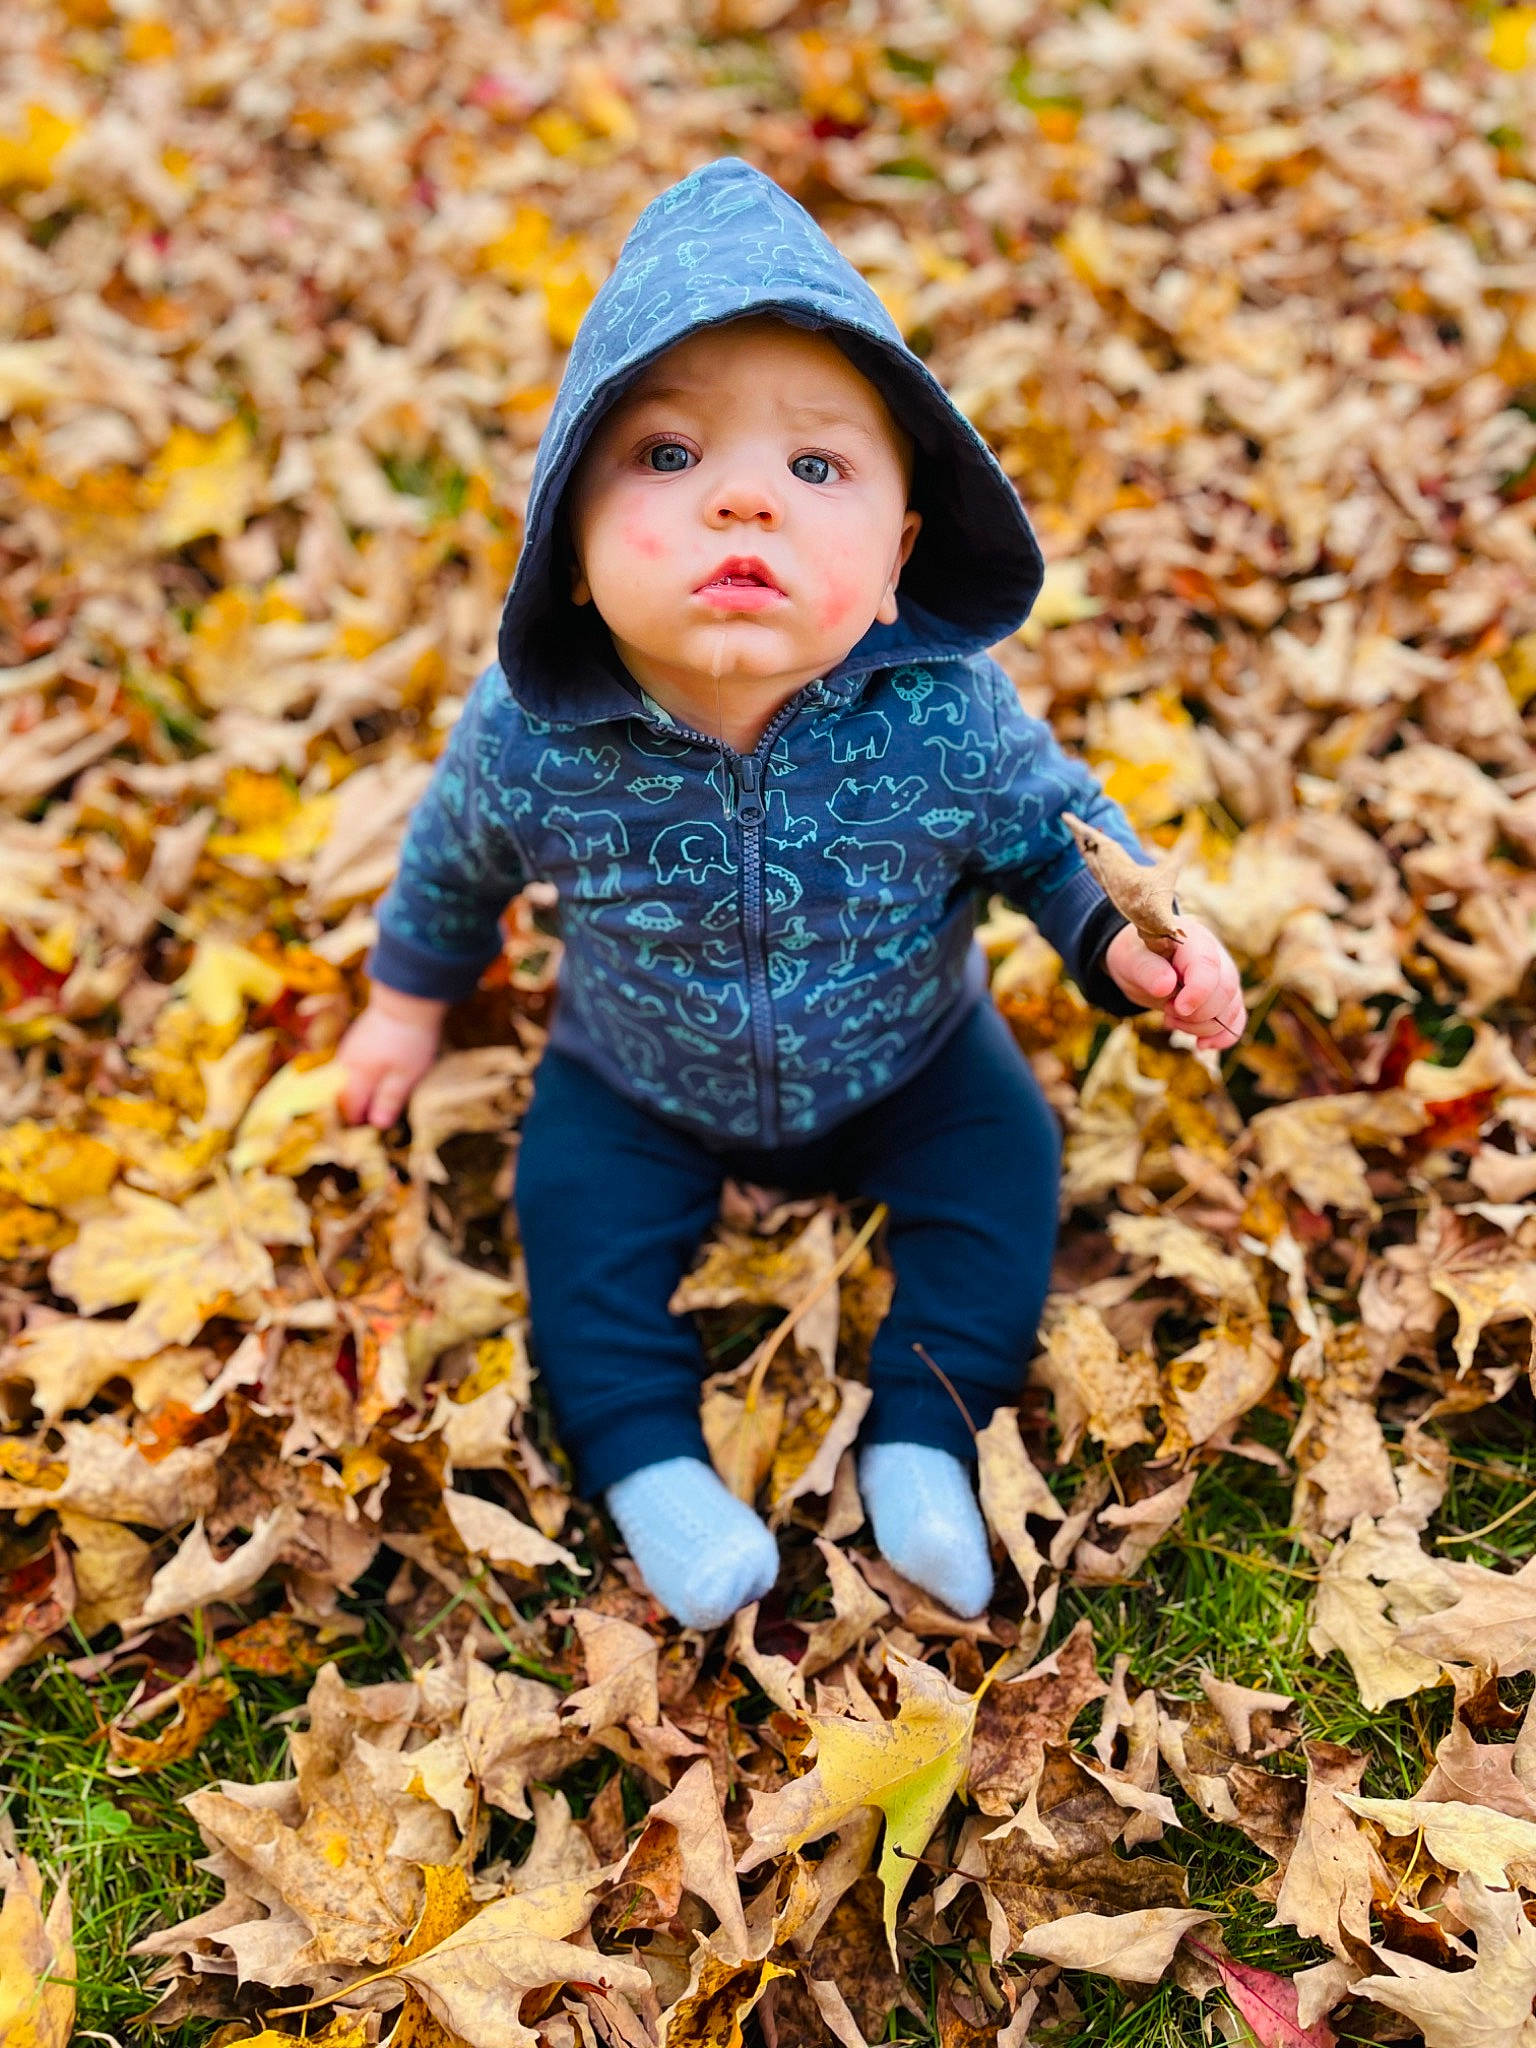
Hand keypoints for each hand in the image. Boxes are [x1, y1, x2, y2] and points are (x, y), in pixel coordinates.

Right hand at [337, 986, 447, 1128]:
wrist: (407, 996)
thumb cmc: (409, 1039)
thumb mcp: (406, 1075)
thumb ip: (389, 1099)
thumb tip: (377, 1125)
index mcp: (357, 1076)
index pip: (348, 1108)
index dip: (358, 1122)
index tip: (371, 1132)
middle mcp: (347, 1063)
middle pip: (344, 1094)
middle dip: (357, 1108)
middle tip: (375, 1118)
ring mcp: (351, 1047)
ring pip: (349, 1078)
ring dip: (360, 1091)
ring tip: (379, 1098)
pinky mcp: (358, 1037)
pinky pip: (355, 1064)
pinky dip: (364, 1075)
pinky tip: (380, 1074)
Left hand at [1105, 918, 1245, 1051]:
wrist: (1143, 964)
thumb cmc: (1137, 957)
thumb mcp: (1132, 960)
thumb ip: (1147, 969)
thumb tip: (1165, 985)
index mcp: (1194, 941)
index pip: (1208, 966)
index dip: (1198, 992)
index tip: (1178, 1009)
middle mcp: (1218, 958)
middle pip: (1224, 992)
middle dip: (1194, 1013)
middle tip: (1167, 1009)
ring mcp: (1225, 979)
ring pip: (1230, 1011)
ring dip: (1200, 1027)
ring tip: (1172, 1018)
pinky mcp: (1225, 999)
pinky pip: (1236, 1021)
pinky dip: (1221, 1038)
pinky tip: (1200, 1044)